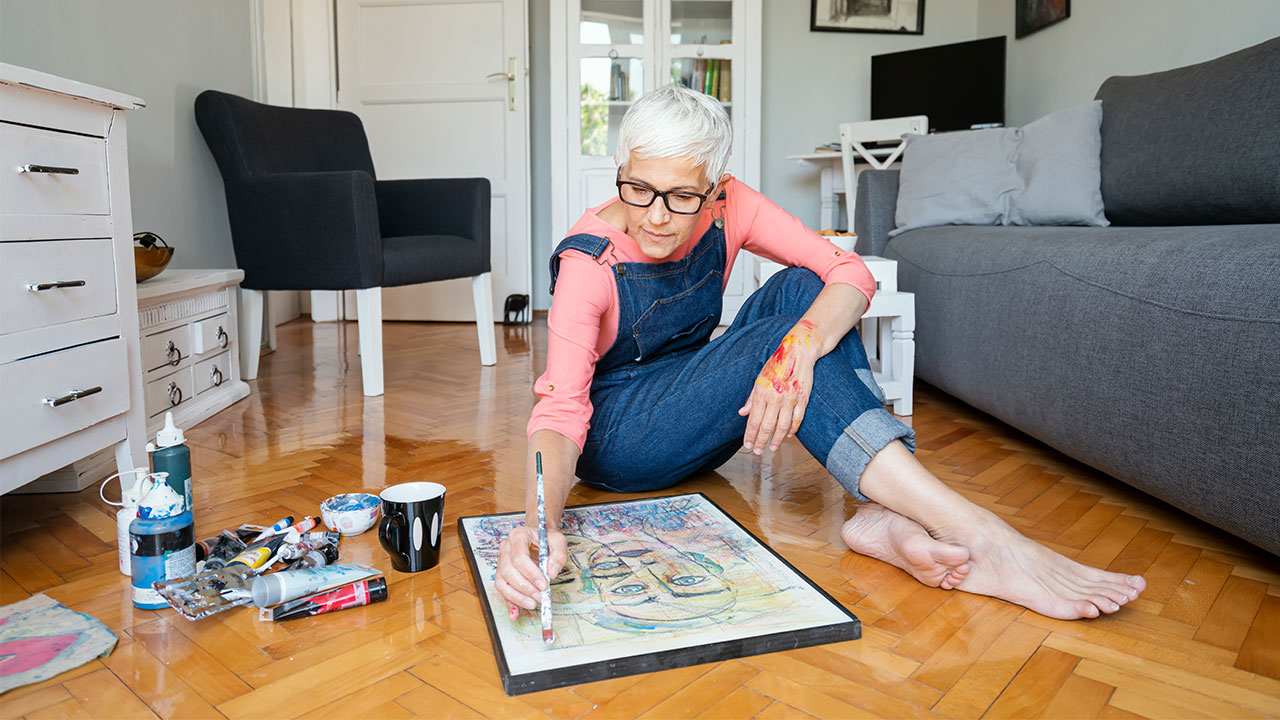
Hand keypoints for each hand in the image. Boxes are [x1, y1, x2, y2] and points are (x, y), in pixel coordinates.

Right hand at [495, 524, 566, 620]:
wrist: (537, 536)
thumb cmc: (545, 538)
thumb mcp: (558, 540)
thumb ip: (559, 554)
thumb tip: (552, 573)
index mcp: (518, 536)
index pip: (519, 557)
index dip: (531, 574)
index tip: (544, 585)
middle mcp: (505, 547)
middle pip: (508, 571)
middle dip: (525, 587)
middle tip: (540, 596)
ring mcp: (501, 560)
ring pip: (502, 582)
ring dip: (517, 596)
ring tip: (532, 603)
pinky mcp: (501, 572)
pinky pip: (502, 589)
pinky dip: (509, 602)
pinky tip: (515, 614)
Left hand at [738, 322, 819, 453]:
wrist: (798, 352)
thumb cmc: (777, 364)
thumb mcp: (759, 379)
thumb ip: (752, 398)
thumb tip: (742, 413)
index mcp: (762, 393)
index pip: (754, 420)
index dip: (750, 435)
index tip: (747, 445)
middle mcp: (775, 398)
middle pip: (767, 427)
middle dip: (761, 442)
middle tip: (758, 452)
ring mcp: (790, 400)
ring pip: (782, 426)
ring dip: (777, 440)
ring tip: (772, 448)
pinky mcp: (803, 399)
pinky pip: (797, 419)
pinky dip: (792, 430)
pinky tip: (787, 436)